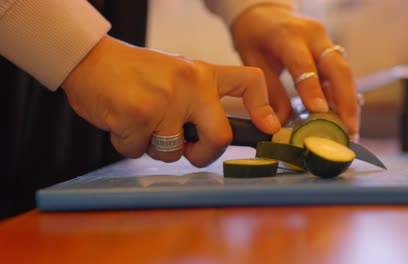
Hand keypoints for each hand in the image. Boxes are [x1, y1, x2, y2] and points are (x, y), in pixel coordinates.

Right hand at [61, 35, 279, 166]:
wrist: (90, 60)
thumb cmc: (134, 72)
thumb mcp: (175, 74)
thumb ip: (197, 99)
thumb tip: (213, 135)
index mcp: (202, 74)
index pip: (249, 80)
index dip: (264, 106)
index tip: (268, 127)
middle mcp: (190, 85)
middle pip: (221, 137)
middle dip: (205, 155)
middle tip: (191, 153)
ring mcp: (166, 101)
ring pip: (173, 152)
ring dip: (154, 147)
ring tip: (140, 122)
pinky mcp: (139, 116)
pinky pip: (139, 152)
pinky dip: (128, 144)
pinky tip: (120, 121)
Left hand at [232, 5, 359, 140]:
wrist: (265, 14)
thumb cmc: (255, 36)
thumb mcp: (253, 61)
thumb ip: (269, 91)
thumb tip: (280, 124)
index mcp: (287, 35)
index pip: (303, 64)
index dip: (313, 89)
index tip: (320, 111)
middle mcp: (313, 35)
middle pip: (337, 68)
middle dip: (345, 101)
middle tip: (347, 131)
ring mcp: (326, 41)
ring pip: (345, 73)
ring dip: (349, 103)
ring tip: (350, 131)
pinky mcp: (331, 50)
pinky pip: (341, 75)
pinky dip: (344, 97)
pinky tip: (344, 119)